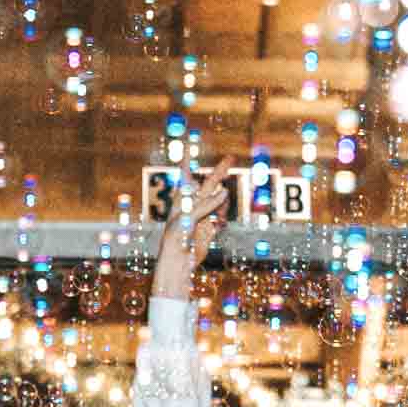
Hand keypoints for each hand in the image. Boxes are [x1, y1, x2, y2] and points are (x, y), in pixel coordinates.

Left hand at [151, 159, 238, 298]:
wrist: (179, 261)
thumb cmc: (177, 237)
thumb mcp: (189, 216)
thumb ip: (206, 204)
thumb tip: (225, 192)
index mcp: (182, 198)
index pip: (186, 175)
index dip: (188, 161)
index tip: (188, 145)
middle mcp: (193, 205)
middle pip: (209, 183)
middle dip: (219, 171)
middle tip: (230, 158)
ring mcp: (203, 216)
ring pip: (218, 202)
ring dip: (221, 204)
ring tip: (217, 215)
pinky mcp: (210, 227)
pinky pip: (221, 217)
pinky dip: (222, 218)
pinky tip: (219, 224)